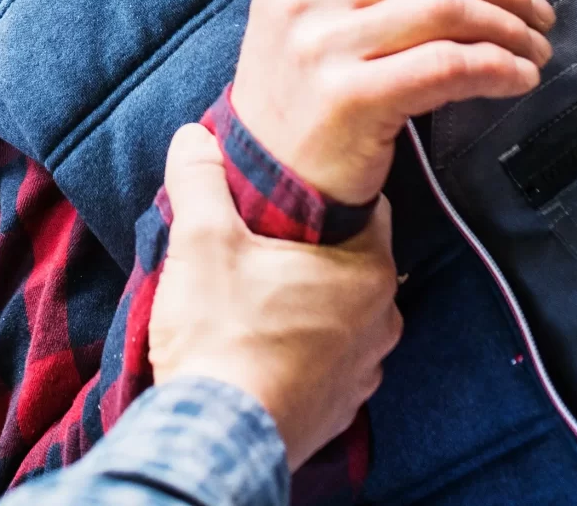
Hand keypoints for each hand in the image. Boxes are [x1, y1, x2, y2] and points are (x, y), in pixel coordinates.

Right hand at [148, 124, 403, 467]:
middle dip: (314, 249)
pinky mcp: (339, 407)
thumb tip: (194, 139)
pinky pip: (329, 360)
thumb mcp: (201, 242)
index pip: (368, 205)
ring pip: (343, 313)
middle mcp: (382, 321)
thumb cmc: (221, 339)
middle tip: (264, 241)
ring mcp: (364, 370)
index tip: (289, 193)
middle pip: (354, 260)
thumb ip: (200, 180)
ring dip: (310, 303)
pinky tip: (263, 342)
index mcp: (367, 271)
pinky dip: (304, 348)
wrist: (216, 439)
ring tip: (258, 294)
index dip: (326, 192)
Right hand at [231, 0, 554, 204]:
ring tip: (534, 48)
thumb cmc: (300, 96)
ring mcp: (325, 48)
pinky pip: (446, 66)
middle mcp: (305, 1)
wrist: (268, 179)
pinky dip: (496, 66)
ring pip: (445, 10)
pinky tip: (518, 78)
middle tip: (537, 12)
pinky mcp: (353, 98)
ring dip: (507, 27)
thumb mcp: (301, 14)